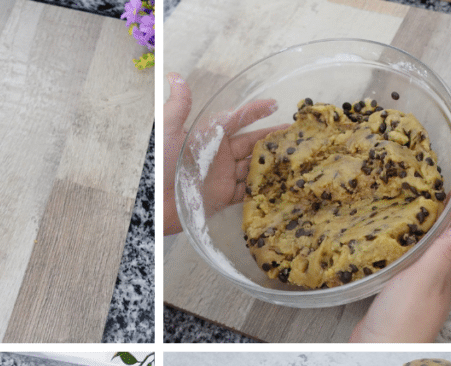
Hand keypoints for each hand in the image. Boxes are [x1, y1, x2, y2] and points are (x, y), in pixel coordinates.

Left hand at [163, 73, 285, 235]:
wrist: (155, 205)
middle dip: (272, 137)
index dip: (255, 111)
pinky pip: (248, 190)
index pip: (236, 120)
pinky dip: (263, 186)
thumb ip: (177, 107)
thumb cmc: (158, 166)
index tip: (275, 104)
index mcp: (207, 136)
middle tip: (296, 133)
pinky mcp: (224, 196)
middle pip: (251, 143)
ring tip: (295, 157)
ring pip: (253, 166)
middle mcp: (219, 154)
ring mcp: (223, 175)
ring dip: (272, 162)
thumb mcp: (166, 133)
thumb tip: (175, 76)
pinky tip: (280, 182)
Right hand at [350, 179, 450, 342]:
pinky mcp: (398, 290)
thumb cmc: (404, 318)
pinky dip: (410, 244)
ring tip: (427, 207)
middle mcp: (436, 274)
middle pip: (448, 236)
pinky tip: (400, 242)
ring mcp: (418, 283)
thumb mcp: (427, 278)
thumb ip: (448, 251)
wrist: (381, 348)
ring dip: (432, 227)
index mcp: (446, 267)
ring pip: (430, 247)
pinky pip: (410, 259)